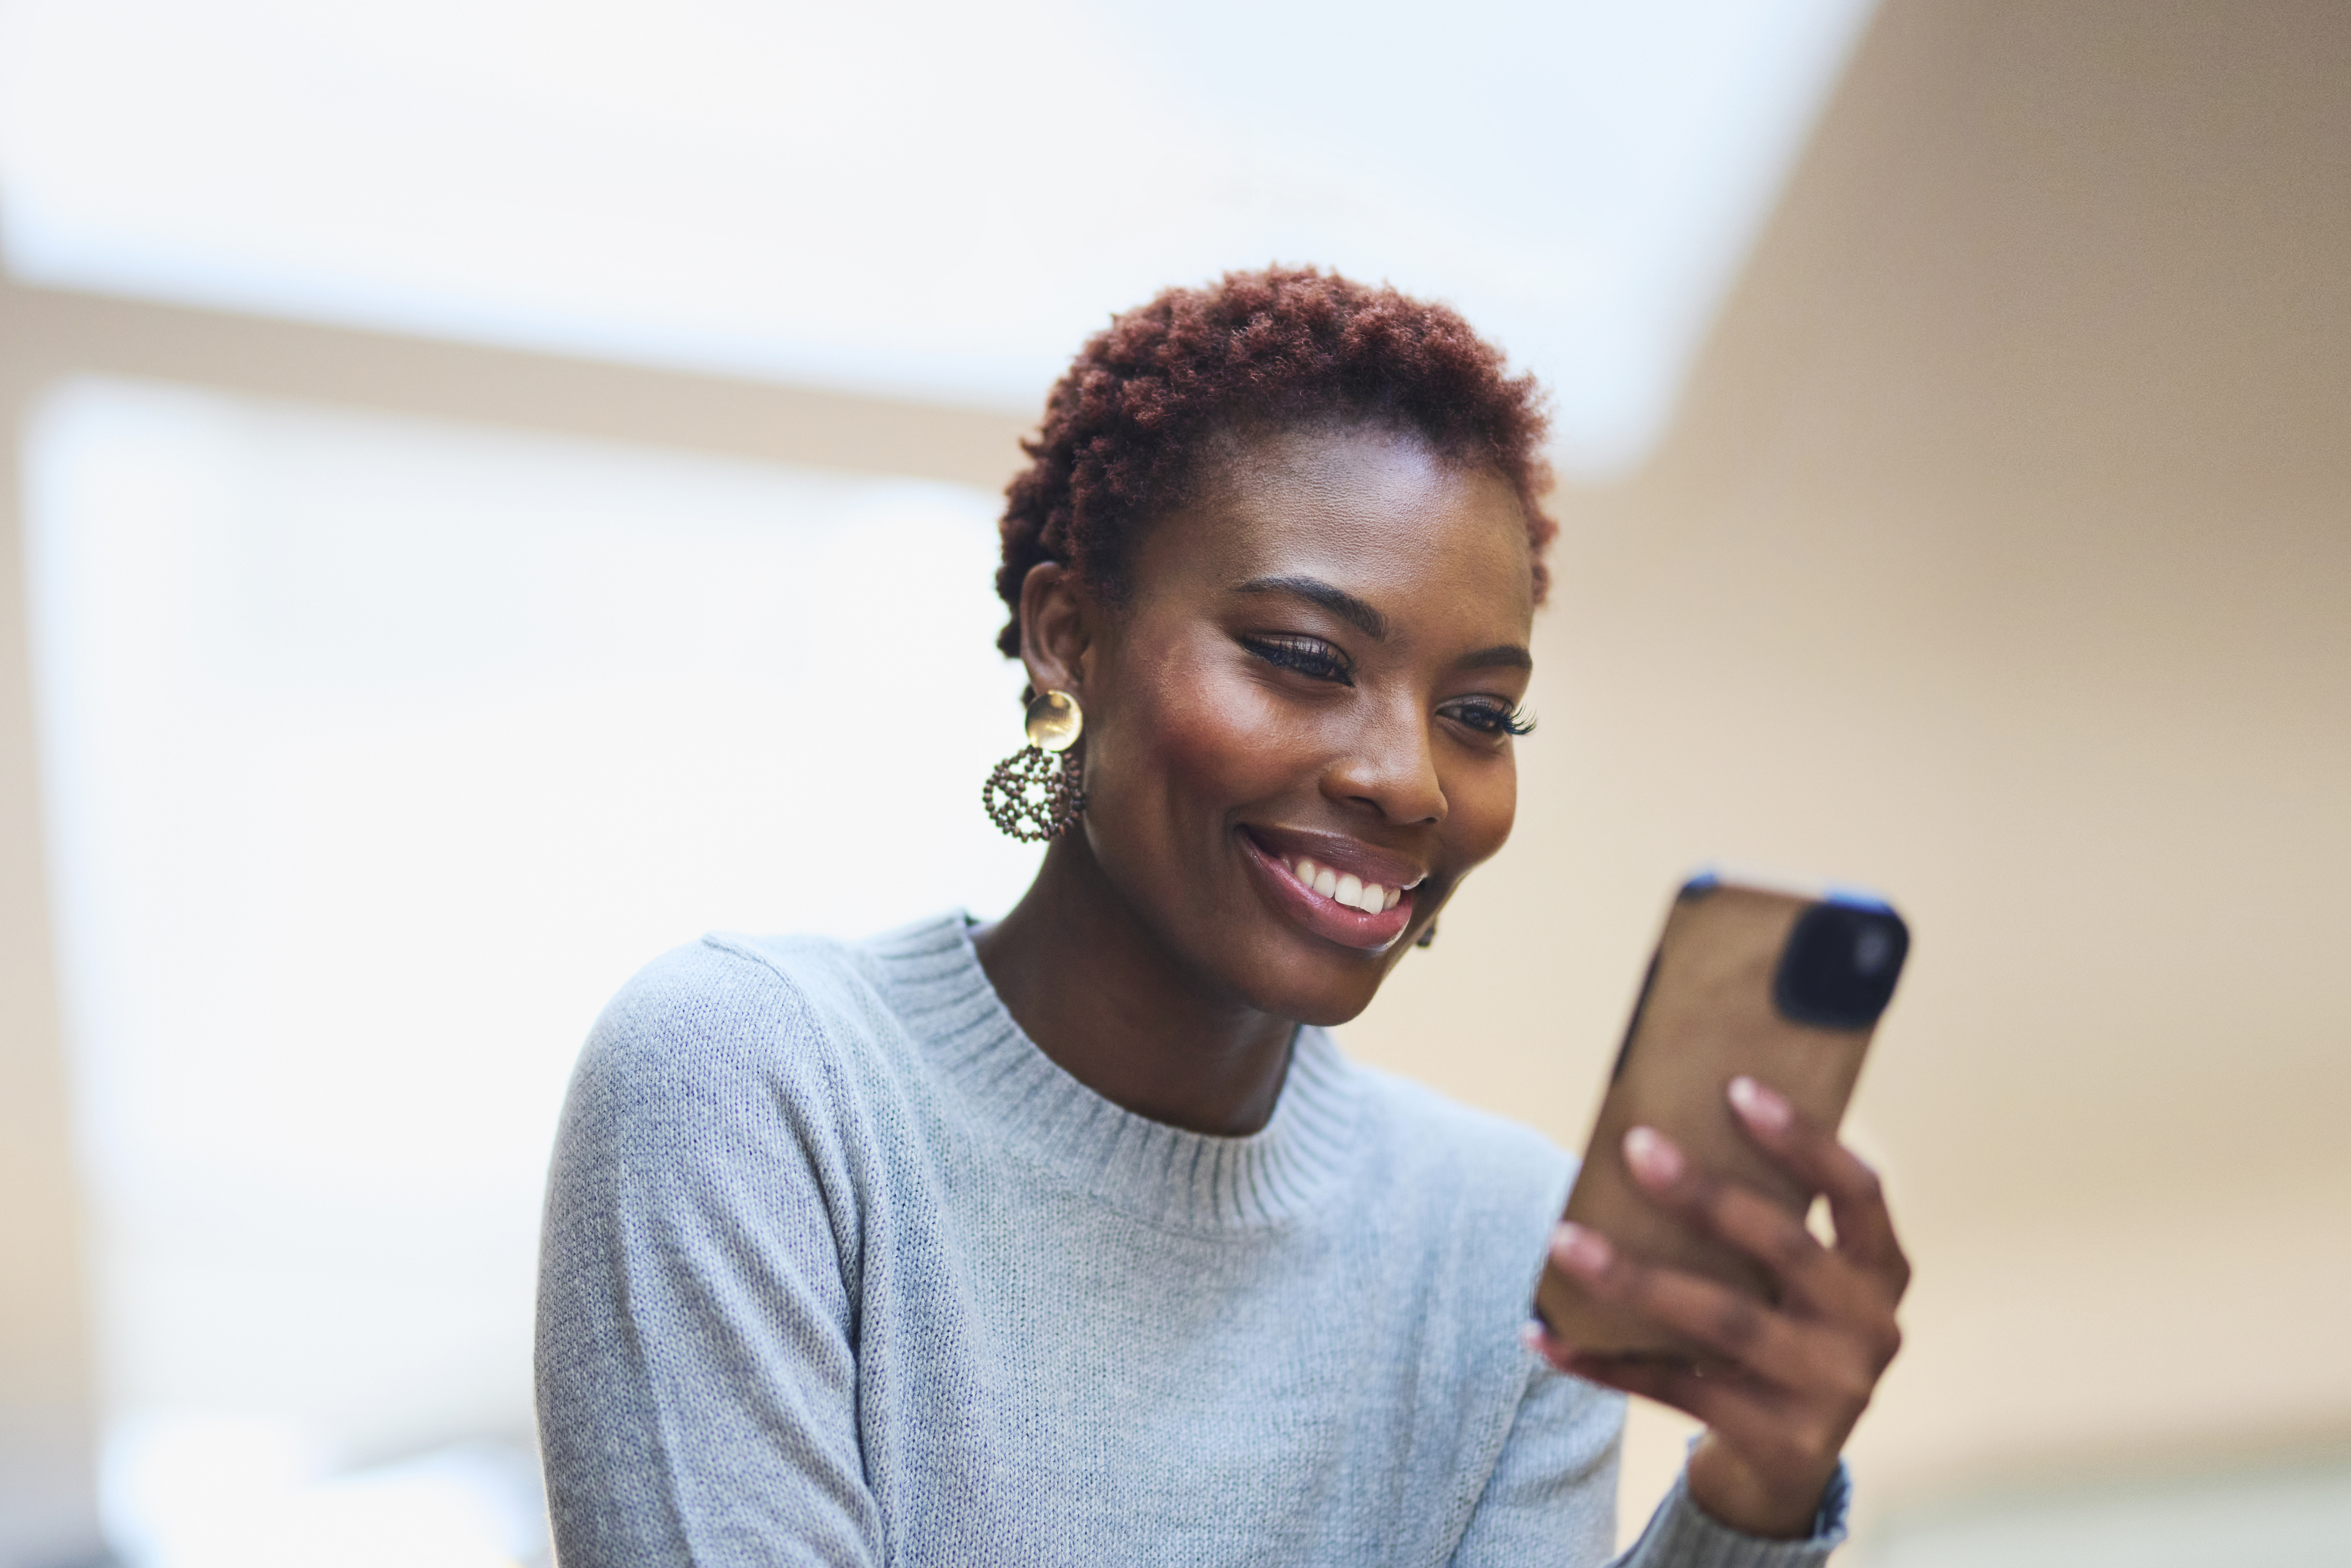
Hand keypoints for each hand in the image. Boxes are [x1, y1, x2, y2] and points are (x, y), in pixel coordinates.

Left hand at [1525, 1077, 1909, 1538]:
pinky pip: (1672, 1387)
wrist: (1785, 1465)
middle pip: (1785, 1248)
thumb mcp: (1794, 1284)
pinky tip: (1544, 1334)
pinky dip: (1602, 1358)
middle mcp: (1870, 1329)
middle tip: (1636, 1146)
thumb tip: (1650, 1138)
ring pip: (1720, 1320)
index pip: (1858, 1191)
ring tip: (1563, 1240)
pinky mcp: (1776, 1441)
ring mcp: (1830, 1391)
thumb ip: (1759, 1226)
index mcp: (1880, 1272)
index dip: (1805, 1140)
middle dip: (1706, 1195)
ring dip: (1635, 1277)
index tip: (1737, 1088)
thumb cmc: (1774, 1333)